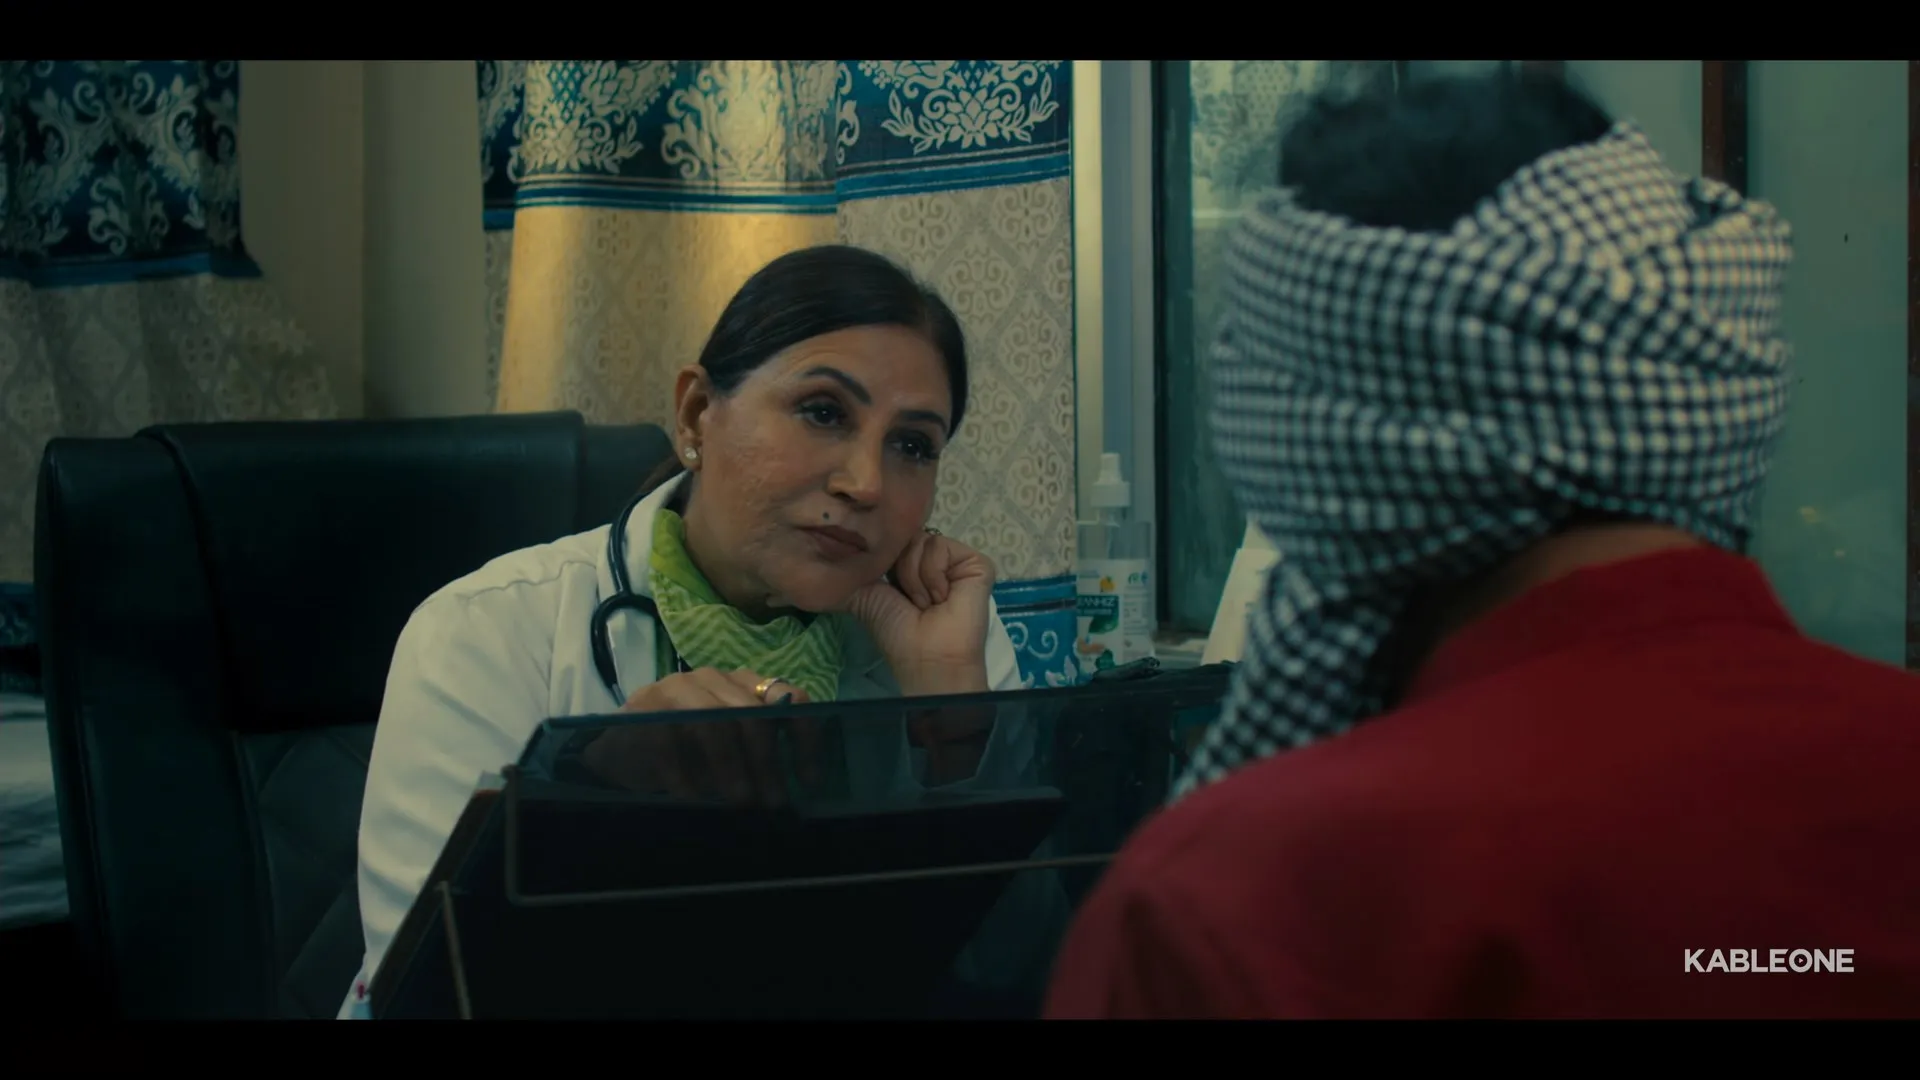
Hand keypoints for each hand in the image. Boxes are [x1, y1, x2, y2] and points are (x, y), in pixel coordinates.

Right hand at [579, 668, 821, 806]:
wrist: (621, 748)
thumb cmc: (686, 751)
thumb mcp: (730, 749)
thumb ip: (758, 755)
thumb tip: (796, 792)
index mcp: (744, 684)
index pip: (789, 698)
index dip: (805, 740)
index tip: (809, 782)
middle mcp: (714, 679)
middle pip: (753, 715)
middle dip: (767, 762)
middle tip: (774, 802)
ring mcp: (678, 688)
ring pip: (716, 725)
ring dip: (731, 768)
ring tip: (740, 802)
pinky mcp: (646, 707)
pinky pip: (672, 743)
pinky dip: (685, 776)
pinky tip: (694, 799)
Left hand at [841, 529, 994, 696]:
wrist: (926, 656)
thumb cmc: (898, 632)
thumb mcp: (865, 595)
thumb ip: (852, 570)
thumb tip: (826, 552)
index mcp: (908, 565)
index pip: (891, 539)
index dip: (880, 551)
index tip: (878, 577)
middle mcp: (932, 559)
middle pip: (906, 535)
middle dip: (898, 569)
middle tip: (907, 601)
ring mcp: (955, 560)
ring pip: (922, 540)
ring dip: (915, 578)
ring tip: (926, 604)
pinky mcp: (976, 563)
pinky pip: (942, 547)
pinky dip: (934, 574)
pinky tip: (941, 598)